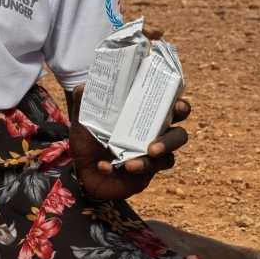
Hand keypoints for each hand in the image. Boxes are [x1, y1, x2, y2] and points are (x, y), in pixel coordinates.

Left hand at [68, 85, 190, 200]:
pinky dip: (128, 170)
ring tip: (130, 164)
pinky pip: (147, 172)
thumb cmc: (87, 136)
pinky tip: (106, 167)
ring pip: (168, 157)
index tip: (177, 106)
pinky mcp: (147, 173)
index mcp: (144, 114)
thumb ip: (85, 97)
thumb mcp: (83, 115)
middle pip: (180, 135)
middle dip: (172, 140)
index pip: (171, 107)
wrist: (80, 167)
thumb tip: (85, 85)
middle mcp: (154, 133)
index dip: (180, 105)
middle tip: (154, 146)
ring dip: (149, 161)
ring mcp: (153, 155)